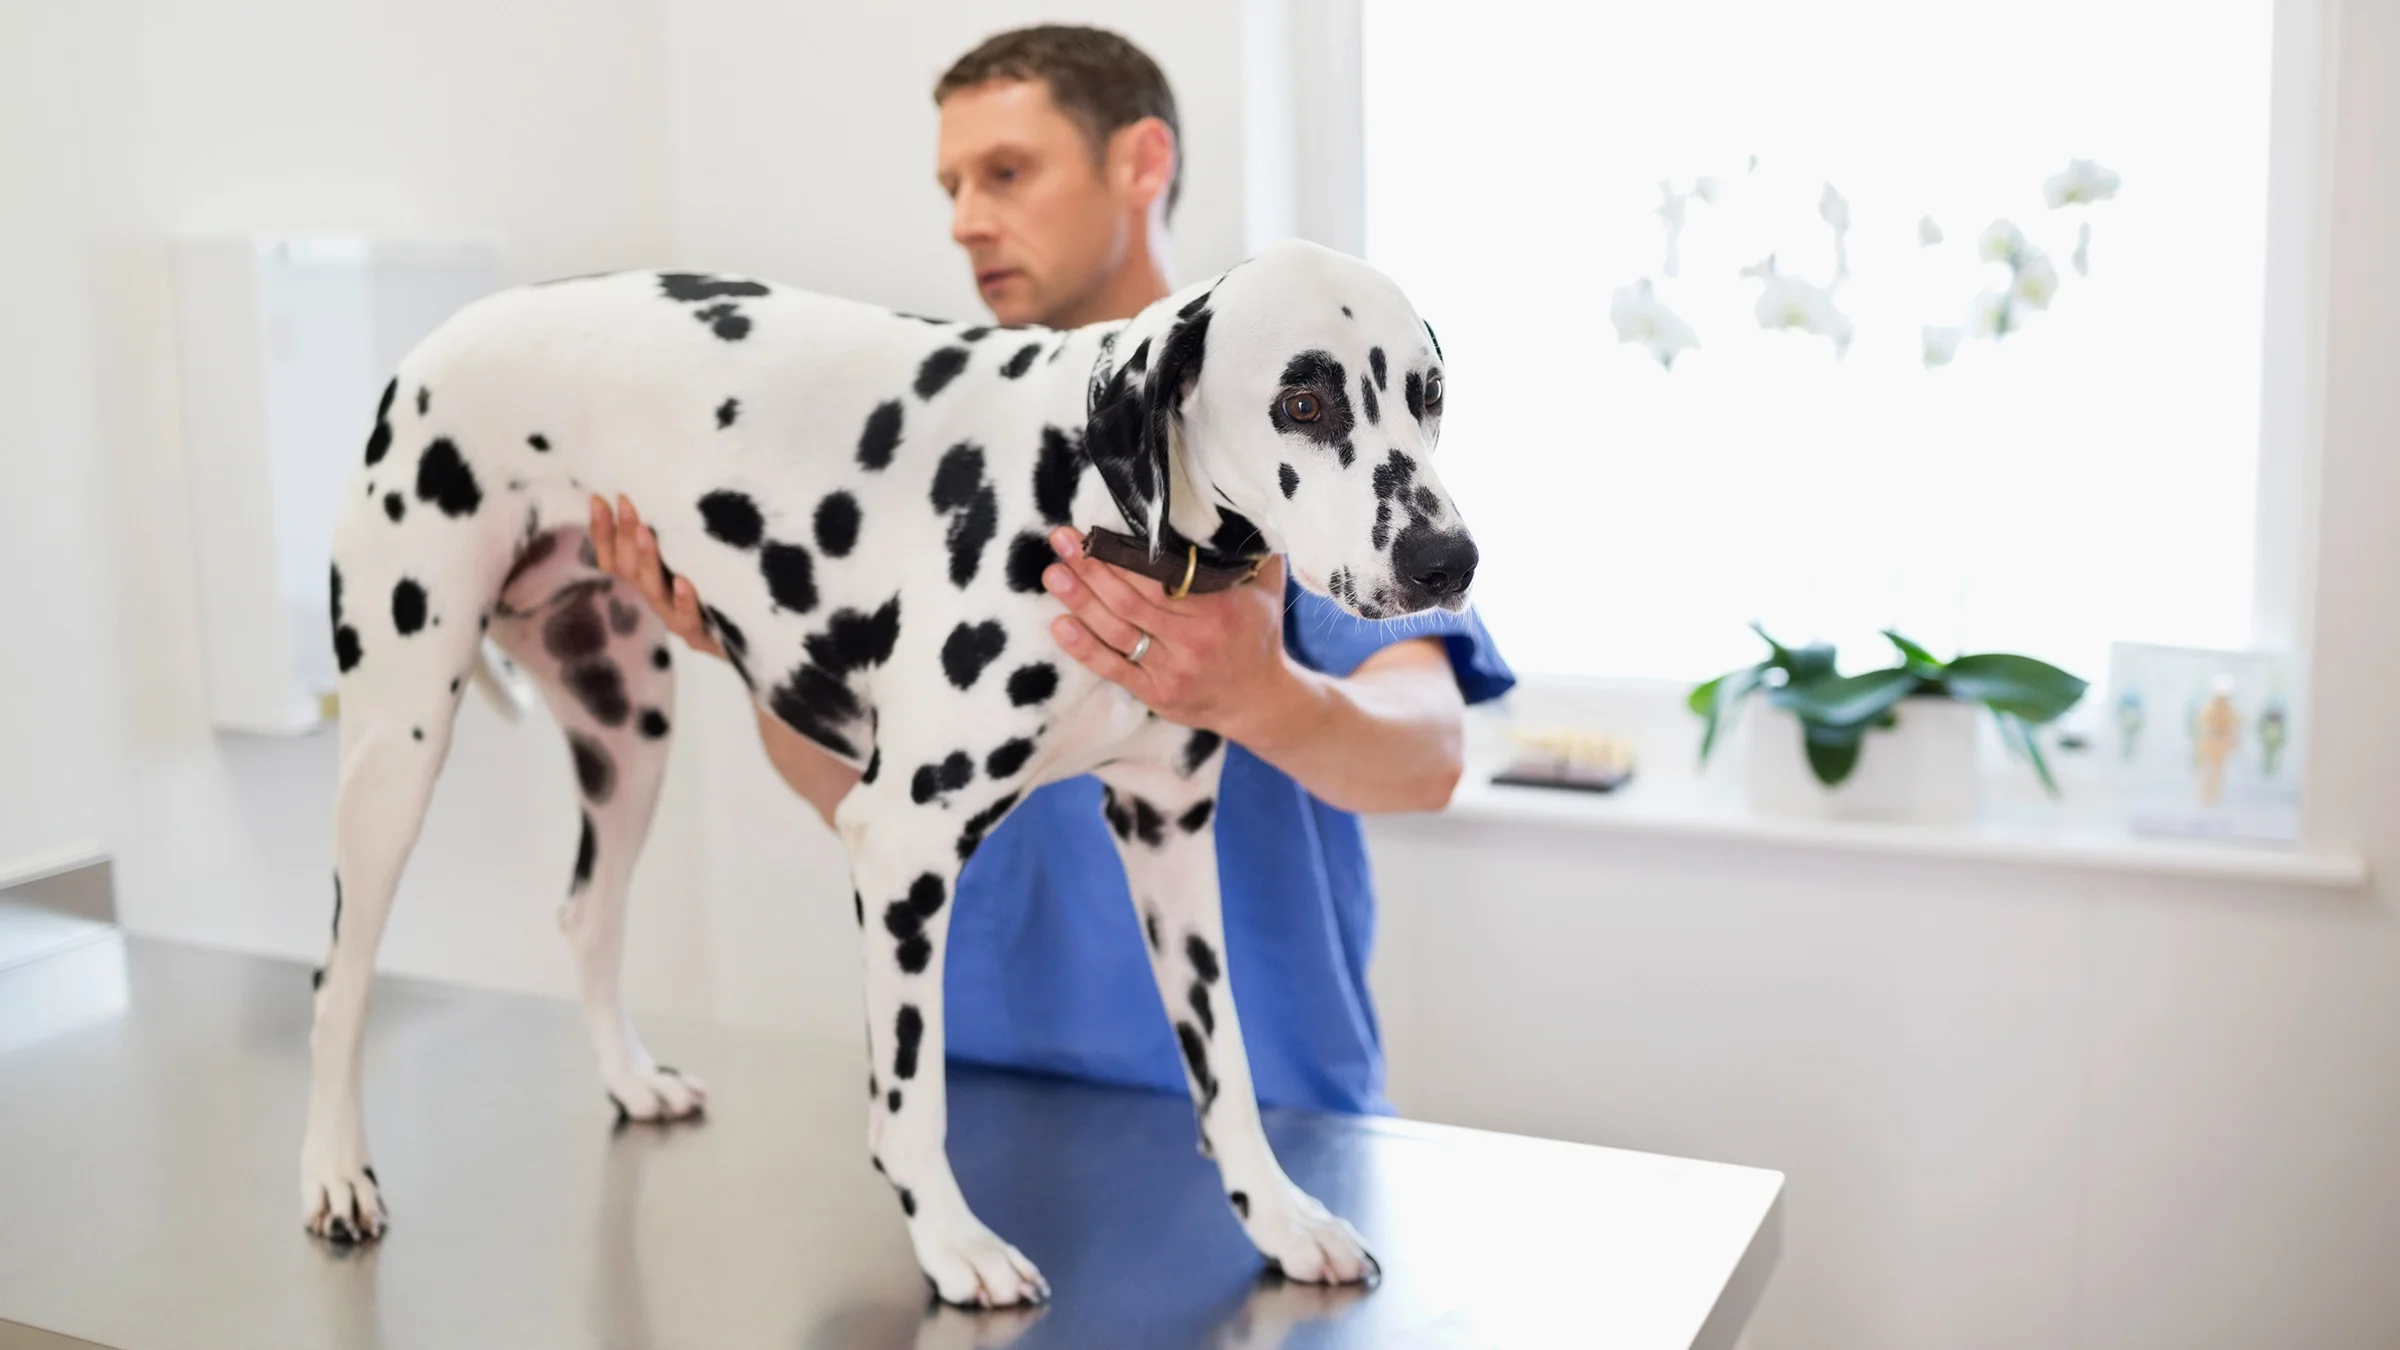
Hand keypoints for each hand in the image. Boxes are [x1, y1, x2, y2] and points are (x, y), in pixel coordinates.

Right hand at [587, 494, 723, 659]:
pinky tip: (683, 583)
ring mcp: (679, 620)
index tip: (598, 498)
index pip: (614, 557)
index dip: (602, 532)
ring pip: (654, 592)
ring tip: (644, 533)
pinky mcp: (704, 636)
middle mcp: (659, 599)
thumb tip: (674, 487)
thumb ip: (684, 535)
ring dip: (646, 560)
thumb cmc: (725, 593)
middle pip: (629, 570)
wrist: (759, 643)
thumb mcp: (700, 559)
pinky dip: (684, 601)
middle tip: (624, 502)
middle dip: (623, 535)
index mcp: (651, 581)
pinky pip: (690, 620)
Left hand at [1041, 527, 1308, 742]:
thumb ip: (1254, 552)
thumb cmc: (1259, 636)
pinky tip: (1060, 625)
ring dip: (1081, 601)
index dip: (1123, 555)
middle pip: (1130, 600)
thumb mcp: (1267, 590)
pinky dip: (1084, 648)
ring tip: (1053, 574)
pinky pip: (1114, 669)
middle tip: (1061, 541)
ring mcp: (1171, 670)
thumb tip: (1244, 504)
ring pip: (1117, 631)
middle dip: (1092, 568)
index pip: (1160, 578)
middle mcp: (1191, 639)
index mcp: (1216, 610)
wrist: (1260, 702)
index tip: (1094, 531)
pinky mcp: (1156, 694)